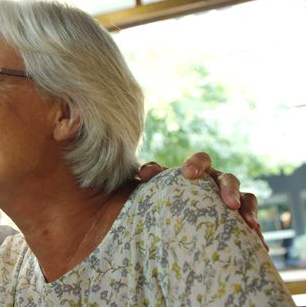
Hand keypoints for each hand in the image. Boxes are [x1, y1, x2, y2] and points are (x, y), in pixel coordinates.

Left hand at [138, 152, 267, 250]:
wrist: (171, 219)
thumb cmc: (164, 197)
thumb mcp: (156, 187)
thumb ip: (151, 176)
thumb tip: (145, 173)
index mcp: (199, 171)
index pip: (202, 160)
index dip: (197, 164)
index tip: (188, 173)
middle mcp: (218, 182)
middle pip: (229, 179)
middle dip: (230, 190)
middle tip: (230, 204)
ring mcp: (231, 199)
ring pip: (247, 198)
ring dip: (248, 209)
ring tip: (248, 223)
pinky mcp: (239, 218)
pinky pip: (252, 221)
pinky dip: (255, 230)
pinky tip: (258, 243)